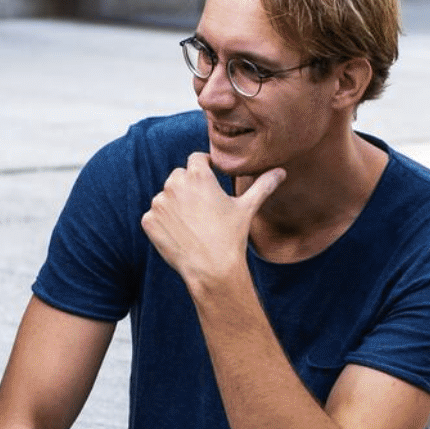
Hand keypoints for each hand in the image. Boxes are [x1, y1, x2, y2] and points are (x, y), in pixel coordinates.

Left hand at [140, 152, 284, 293]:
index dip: (205, 167)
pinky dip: (164, 223)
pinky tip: (181, 235)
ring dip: (175, 205)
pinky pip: (154, 216)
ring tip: (194, 225)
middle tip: (204, 208)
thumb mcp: (248, 208)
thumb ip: (263, 185)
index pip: (196, 158)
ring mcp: (159, 203)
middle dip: (189, 187)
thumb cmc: (232, 237)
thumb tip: (281, 171)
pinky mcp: (148, 220)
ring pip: (166, 197)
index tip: (211, 179)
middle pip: (179, 176)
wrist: (211, 270)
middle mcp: (174, 184)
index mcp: (198, 175)